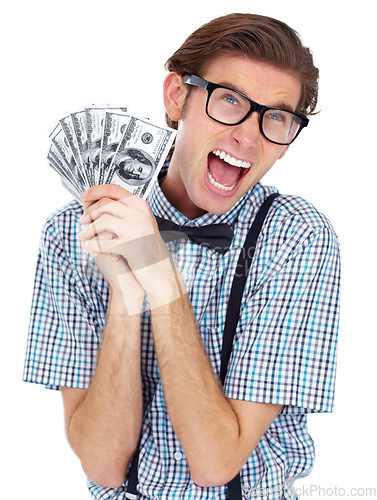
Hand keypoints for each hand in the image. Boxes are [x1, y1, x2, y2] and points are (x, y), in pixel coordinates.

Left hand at [78, 185, 182, 306]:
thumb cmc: (148, 248)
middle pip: (105, 203)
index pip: (114, 189)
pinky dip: (92, 245)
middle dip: (89, 212)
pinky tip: (88, 247)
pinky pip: (103, 242)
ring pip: (102, 221)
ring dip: (88, 229)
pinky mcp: (132, 246)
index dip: (95, 191)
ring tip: (83, 236)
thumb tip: (99, 200)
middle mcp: (141, 214)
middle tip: (82, 221)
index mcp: (141, 206)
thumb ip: (126, 211)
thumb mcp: (142, 223)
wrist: (160, 271)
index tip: (84, 195)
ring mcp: (137, 229)